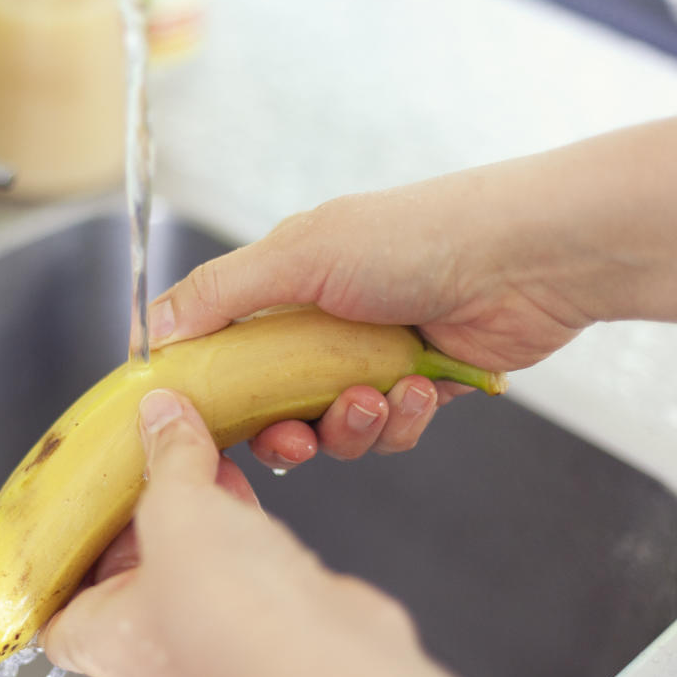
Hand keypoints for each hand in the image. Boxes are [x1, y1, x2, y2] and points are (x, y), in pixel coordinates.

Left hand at [41, 388, 421, 676]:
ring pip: (186, 556)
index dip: (54, 566)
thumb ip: (166, 458)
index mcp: (101, 638)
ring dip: (188, 505)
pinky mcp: (264, 615)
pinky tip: (233, 474)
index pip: (53, 612)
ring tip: (185, 449)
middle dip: (133, 511)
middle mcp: (151, 645)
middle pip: (123, 566)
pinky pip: (235, 555)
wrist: (327, 658)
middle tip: (133, 459)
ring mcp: (211, 631)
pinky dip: (231, 514)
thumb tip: (161, 414)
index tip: (60, 519)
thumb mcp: (173, 508)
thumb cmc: (228, 613)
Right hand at [148, 186, 588, 467]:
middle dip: (283, 431)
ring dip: (351, 425)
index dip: (212, 389)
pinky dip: (401, 420)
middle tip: (294, 437)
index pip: (226, 348)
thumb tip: (151, 326)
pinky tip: (419, 390)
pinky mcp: (419, 390)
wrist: (524, 259)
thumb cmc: (413, 238)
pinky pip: (388, 433)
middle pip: (274, 405)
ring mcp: (372, 360)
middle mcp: (325, 327)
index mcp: (288, 287)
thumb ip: (221, 293)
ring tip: (376, 397)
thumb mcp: (299, 255)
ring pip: (333, 429)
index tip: (201, 424)